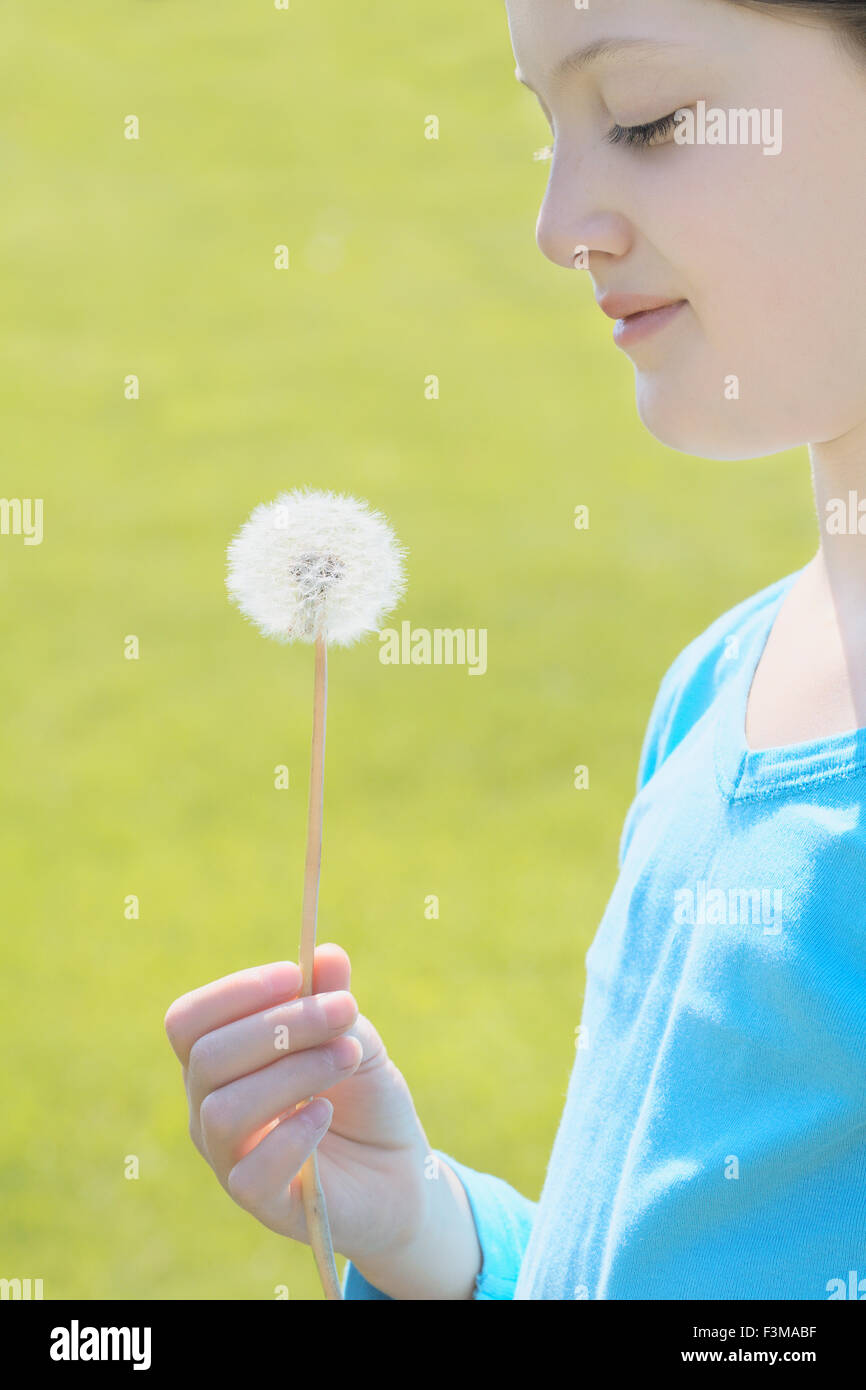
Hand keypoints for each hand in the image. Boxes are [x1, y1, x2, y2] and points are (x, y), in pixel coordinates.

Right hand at [164, 944, 433, 1270]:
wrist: (399, 1171)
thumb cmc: (364, 1098)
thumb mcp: (354, 1037)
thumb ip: (333, 1000)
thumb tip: (327, 954)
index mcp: (221, 1060)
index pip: (188, 1021)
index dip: (234, 993)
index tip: (294, 975)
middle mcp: (209, 1108)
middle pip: (207, 1058)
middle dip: (280, 1026)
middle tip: (344, 1011)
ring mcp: (228, 1159)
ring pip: (225, 1111)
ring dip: (293, 1073)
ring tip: (347, 1056)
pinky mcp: (260, 1203)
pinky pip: (251, 1173)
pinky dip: (292, 1135)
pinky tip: (327, 1112)